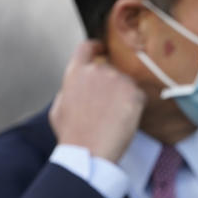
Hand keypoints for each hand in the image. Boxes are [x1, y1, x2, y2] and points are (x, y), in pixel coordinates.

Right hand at [49, 40, 144, 162]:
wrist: (89, 150)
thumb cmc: (72, 134)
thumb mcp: (58, 107)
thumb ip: (68, 90)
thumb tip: (75, 87)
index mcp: (76, 72)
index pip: (86, 48)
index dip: (96, 47)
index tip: (102, 49)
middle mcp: (97, 71)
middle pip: (109, 70)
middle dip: (111, 85)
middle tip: (109, 107)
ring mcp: (117, 81)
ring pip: (126, 84)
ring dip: (124, 96)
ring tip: (114, 118)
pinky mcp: (134, 94)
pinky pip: (139, 96)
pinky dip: (135, 107)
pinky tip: (124, 121)